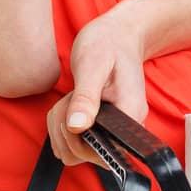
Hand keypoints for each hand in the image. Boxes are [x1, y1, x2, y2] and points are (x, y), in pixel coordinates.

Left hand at [47, 5, 148, 169]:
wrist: (118, 34)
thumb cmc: (108, 44)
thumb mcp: (93, 65)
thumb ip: (85, 97)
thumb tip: (77, 127)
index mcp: (130, 115)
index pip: (105, 151)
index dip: (79, 140)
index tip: (71, 112)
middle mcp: (125, 128)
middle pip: (85, 155)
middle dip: (65, 130)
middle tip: (69, 99)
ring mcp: (112, 130)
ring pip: (75, 151)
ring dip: (60, 128)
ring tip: (69, 99)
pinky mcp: (100, 128)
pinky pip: (73, 142)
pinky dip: (61, 127)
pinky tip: (68, 104)